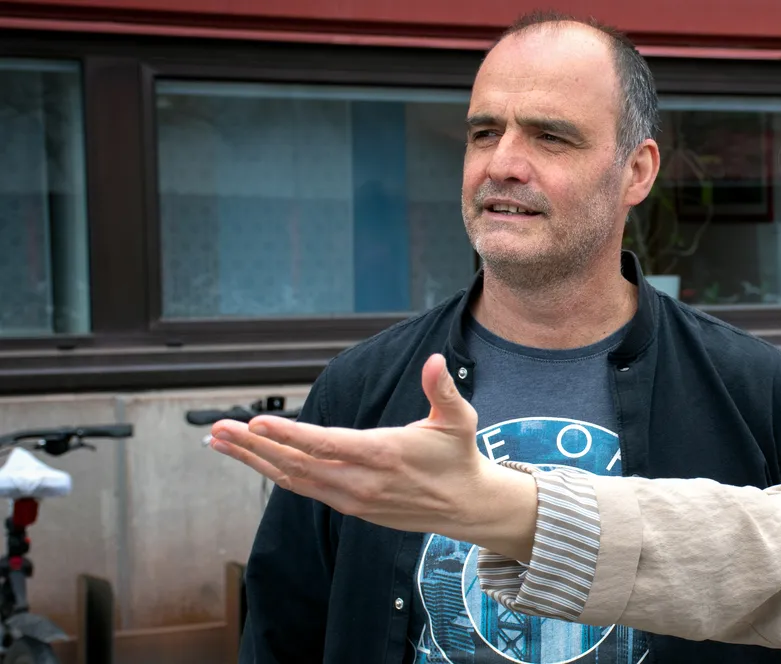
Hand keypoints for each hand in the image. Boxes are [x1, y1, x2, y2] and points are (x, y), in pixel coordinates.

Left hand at [208, 353, 538, 559]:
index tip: (256, 422)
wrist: (464, 505)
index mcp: (384, 454)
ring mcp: (353, 498)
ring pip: (293, 479)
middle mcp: (362, 481)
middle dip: (254, 446)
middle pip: (297, 463)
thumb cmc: (458, 456)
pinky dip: (274, 473)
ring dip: (255, 460)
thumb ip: (442, 389)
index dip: (289, 434)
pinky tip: (255, 459)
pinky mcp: (350, 507)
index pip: (327, 444)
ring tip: (220, 441)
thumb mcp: (458, 419)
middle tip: (218, 429)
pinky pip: (304, 488)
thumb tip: (436, 361)